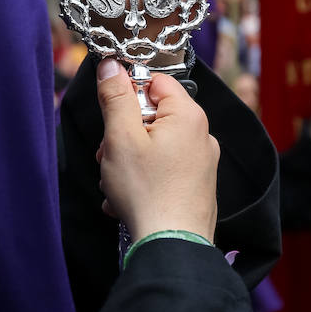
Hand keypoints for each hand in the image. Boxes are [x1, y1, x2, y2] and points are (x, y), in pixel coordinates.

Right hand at [95, 59, 218, 243]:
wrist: (172, 246)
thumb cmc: (146, 190)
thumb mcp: (120, 137)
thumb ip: (115, 97)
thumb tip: (111, 64)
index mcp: (188, 116)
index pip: (155, 81)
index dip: (127, 94)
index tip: (111, 117)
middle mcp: (202, 135)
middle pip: (152, 115)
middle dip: (123, 134)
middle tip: (108, 155)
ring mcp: (202, 163)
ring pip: (154, 146)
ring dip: (127, 160)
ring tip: (115, 183)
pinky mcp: (197, 186)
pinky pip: (163, 169)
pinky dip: (142, 179)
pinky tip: (126, 199)